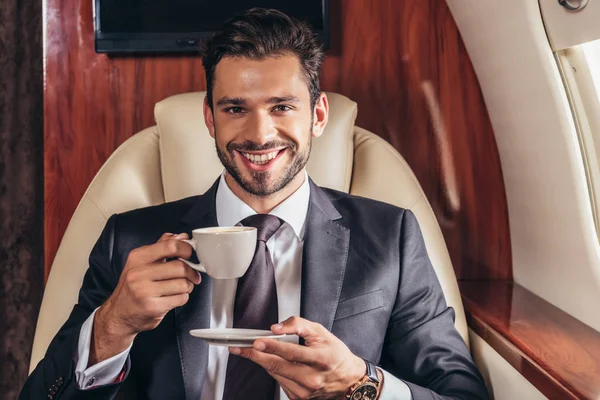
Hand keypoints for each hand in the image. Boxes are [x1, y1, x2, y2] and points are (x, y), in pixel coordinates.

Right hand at [90, 232, 199, 364]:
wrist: (118, 314)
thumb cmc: (133, 287)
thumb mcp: (141, 263)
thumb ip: (162, 247)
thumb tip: (181, 236)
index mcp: (138, 257)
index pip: (170, 246)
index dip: (186, 249)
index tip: (189, 254)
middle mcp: (138, 273)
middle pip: (180, 267)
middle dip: (191, 272)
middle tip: (191, 276)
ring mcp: (144, 291)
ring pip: (183, 284)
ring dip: (187, 286)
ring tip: (179, 288)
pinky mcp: (152, 307)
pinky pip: (181, 298)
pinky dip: (182, 298)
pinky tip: (173, 298)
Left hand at [229, 316, 365, 399]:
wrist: (348, 379)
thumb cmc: (335, 354)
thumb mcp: (321, 332)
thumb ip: (298, 325)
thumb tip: (276, 328)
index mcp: (320, 359)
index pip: (290, 352)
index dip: (271, 346)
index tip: (255, 341)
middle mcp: (312, 378)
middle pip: (277, 366)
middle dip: (255, 355)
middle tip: (239, 348)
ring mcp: (305, 391)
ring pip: (275, 374)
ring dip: (263, 361)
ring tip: (253, 350)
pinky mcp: (299, 398)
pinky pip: (280, 382)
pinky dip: (274, 370)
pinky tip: (274, 362)